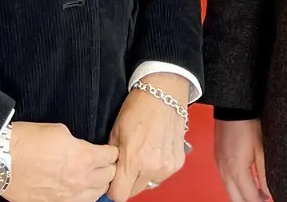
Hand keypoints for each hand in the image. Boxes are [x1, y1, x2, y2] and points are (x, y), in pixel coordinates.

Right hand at [4, 122, 118, 201]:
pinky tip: (77, 190)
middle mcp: (80, 180)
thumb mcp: (59, 131)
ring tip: (91, 177)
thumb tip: (81, 148)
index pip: (111, 156)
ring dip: (97, 184)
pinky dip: (82, 197)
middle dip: (107, 167)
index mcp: (84, 157)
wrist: (1, 159)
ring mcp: (68, 197)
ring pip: (97, 194)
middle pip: (109, 176)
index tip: (107, 150)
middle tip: (102, 163)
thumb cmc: (26, 141)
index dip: (110, 151)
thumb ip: (77, 143)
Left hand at [106, 75, 189, 200]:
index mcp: (133, 160)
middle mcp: (152, 168)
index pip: (119, 195)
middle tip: (127, 163)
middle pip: (133, 191)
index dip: (112, 188)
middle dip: (128, 181)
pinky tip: (155, 150)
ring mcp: (167, 166)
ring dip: (144, 175)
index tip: (112, 180)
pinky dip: (157, 168)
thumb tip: (108, 174)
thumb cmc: (139, 108)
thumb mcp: (115, 133)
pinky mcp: (178, 163)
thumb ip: (112, 159)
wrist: (165, 94)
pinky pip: (162, 175)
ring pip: (149, 184)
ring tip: (143, 154)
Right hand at [214, 118, 270, 201]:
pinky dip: (235, 186)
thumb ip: (264, 175)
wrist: (233, 109)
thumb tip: (268, 192)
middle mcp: (225, 172)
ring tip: (257, 193)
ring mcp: (219, 167)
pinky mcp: (218, 161)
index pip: (249, 198)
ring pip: (229, 192)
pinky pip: (225, 181)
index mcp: (237, 171)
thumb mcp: (261, 151)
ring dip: (242, 196)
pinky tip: (247, 183)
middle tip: (261, 199)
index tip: (268, 201)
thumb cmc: (248, 125)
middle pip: (236, 200)